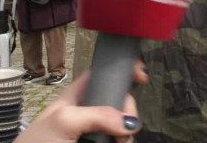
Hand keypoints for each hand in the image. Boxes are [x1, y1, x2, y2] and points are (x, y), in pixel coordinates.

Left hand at [15, 64, 147, 142]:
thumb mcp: (65, 120)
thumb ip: (98, 114)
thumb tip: (131, 123)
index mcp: (77, 98)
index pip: (104, 75)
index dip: (122, 71)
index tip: (141, 76)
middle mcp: (88, 114)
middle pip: (120, 104)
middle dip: (128, 114)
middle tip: (126, 131)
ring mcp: (94, 134)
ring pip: (122, 128)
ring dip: (127, 135)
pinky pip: (119, 141)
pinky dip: (124, 142)